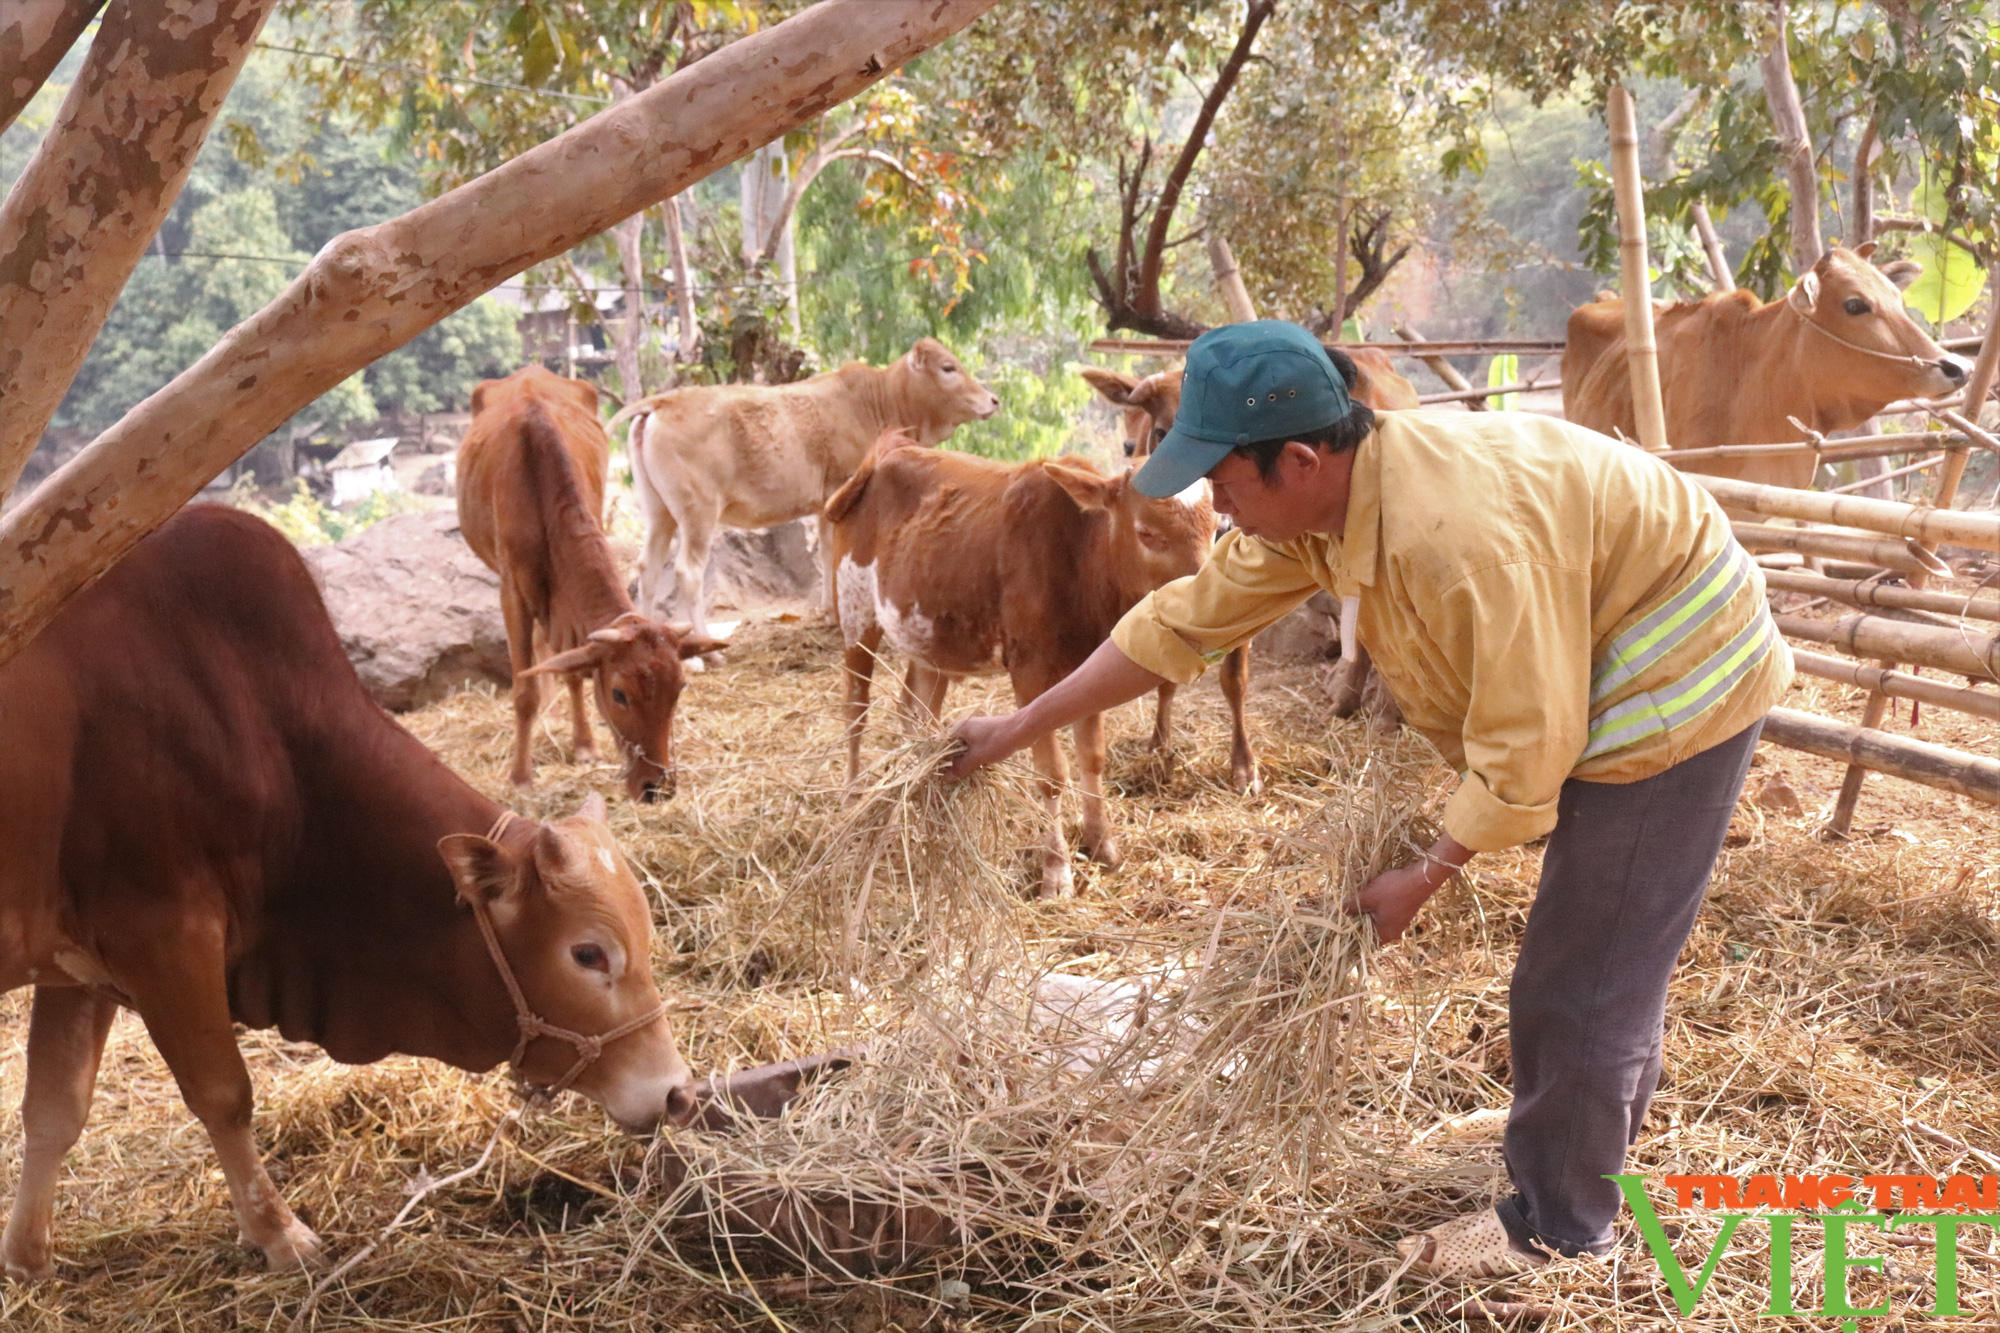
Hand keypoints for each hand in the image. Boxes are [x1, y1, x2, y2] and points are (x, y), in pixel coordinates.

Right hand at [943, 714, 1020, 780]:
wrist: (1023, 730)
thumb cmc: (998, 741)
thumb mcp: (977, 757)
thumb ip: (960, 768)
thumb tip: (944, 778)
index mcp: (959, 728)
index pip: (941, 745)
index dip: (940, 760)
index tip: (939, 774)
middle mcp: (965, 728)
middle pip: (952, 749)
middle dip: (953, 764)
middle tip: (952, 780)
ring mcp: (975, 732)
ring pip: (964, 751)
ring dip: (965, 764)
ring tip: (965, 779)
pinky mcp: (985, 737)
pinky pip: (974, 750)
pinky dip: (974, 760)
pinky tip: (977, 772)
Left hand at [1346, 835, 1472, 944]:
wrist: (1422, 877)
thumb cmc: (1394, 890)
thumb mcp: (1368, 897)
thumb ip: (1350, 907)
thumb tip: (1333, 912)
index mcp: (1384, 934)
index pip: (1361, 943)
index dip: (1347, 935)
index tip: (1334, 927)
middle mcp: (1391, 932)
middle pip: (1366, 931)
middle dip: (1353, 921)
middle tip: (1338, 912)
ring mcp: (1397, 922)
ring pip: (1373, 921)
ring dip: (1362, 913)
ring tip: (1349, 903)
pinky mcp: (1399, 911)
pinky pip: (1381, 913)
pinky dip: (1372, 907)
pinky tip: (1364, 897)